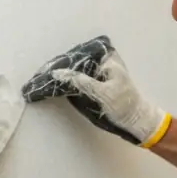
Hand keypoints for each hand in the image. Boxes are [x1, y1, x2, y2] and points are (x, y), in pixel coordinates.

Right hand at [22, 35, 170, 147]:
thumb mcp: (101, 93)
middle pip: (76, 62)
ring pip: (76, 71)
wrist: (137, 122)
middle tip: (39, 76)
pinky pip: (79, 79)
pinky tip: (54, 85)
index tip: (45, 71)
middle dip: (57, 68)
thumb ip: (79, 81)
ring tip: (41, 80)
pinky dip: (67, 82)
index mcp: (107, 59)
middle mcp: (103, 62)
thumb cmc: (123, 106)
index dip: (60, 62)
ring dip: (60, 75)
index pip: (79, 56)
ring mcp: (100, 73)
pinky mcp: (98, 84)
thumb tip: (57, 73)